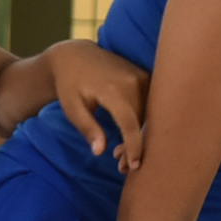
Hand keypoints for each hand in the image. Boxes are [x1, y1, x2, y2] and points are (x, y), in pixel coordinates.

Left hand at [46, 39, 147, 167]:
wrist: (76, 55)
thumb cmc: (70, 84)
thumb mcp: (72, 107)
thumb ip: (87, 128)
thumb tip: (100, 152)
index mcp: (113, 89)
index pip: (130, 123)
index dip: (134, 146)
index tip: (133, 165)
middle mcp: (133, 81)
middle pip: (142, 122)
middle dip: (135, 146)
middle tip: (121, 165)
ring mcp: (142, 77)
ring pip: (149, 115)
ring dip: (140, 135)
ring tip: (122, 153)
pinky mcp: (146, 76)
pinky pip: (150, 104)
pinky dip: (143, 121)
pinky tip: (130, 135)